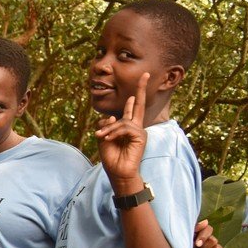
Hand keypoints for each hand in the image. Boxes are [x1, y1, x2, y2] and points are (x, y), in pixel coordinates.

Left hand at [96, 71, 150, 190]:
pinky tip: (107, 139)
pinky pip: (125, 128)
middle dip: (141, 89)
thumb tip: (113, 116)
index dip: (135, 96)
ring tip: (101, 137)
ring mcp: (139, 131)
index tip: (140, 83)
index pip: (133, 108)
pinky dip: (114, 133)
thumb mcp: (104, 139)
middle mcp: (135, 126)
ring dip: (109, 129)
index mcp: (128, 126)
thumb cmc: (111, 158)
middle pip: (139, 105)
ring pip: (123, 121)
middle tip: (146, 75)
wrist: (118, 173)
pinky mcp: (140, 136)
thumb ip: (106, 126)